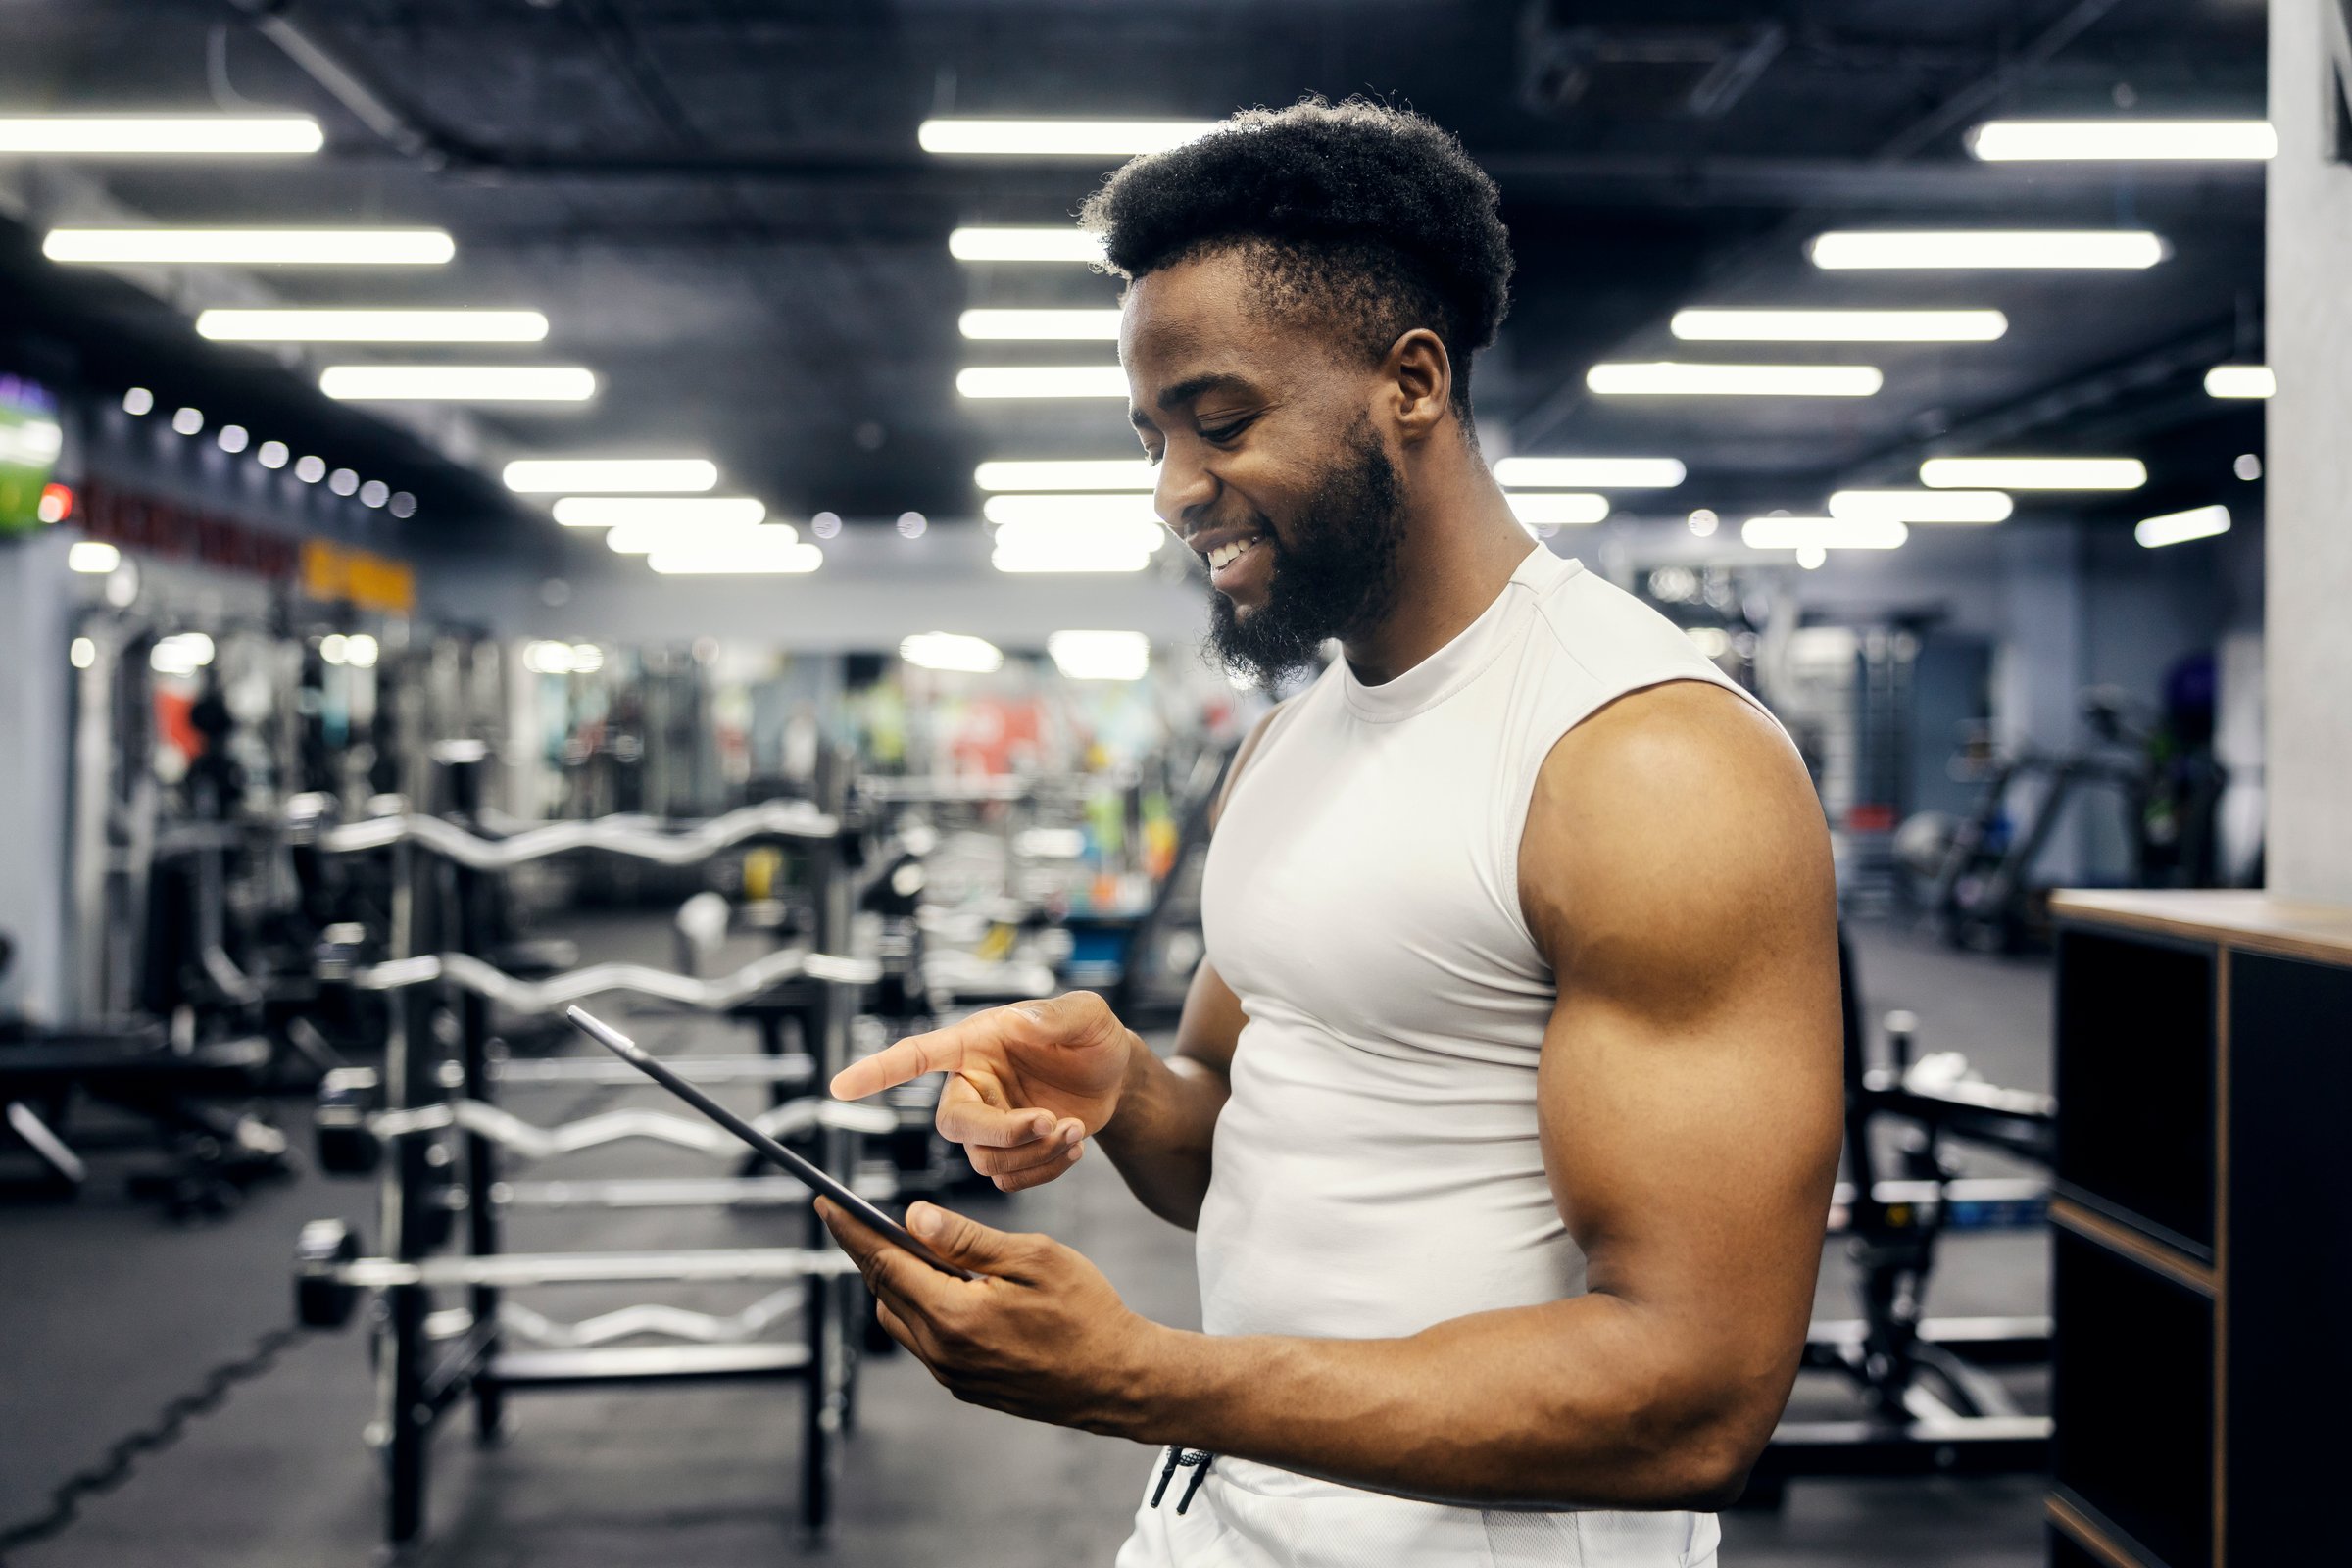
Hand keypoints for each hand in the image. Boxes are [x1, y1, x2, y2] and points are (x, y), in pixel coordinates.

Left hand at [817, 1197, 1161, 1434]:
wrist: (1118, 1380)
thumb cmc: (1086, 1311)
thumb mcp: (1031, 1257)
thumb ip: (966, 1239)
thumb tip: (912, 1218)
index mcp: (954, 1316)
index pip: (883, 1264)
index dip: (850, 1230)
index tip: (825, 1201)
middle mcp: (941, 1352)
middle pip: (884, 1291)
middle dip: (872, 1251)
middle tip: (868, 1214)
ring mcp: (951, 1374)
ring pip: (900, 1317)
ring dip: (900, 1281)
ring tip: (927, 1249)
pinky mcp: (965, 1385)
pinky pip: (925, 1339)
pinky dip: (924, 1306)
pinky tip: (954, 1285)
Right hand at [830, 992, 1139, 1191]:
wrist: (1116, 1078)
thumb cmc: (1091, 1037)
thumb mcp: (1086, 1014)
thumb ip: (1056, 1015)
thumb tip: (1022, 1021)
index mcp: (976, 1044)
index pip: (917, 1055)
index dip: (878, 1071)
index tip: (840, 1086)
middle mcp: (972, 1086)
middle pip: (954, 1125)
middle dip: (1002, 1132)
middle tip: (1051, 1121)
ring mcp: (988, 1124)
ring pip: (985, 1160)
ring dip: (1035, 1152)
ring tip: (1076, 1128)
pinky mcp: (1007, 1154)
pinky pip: (1009, 1181)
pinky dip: (1045, 1170)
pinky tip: (1073, 1145)